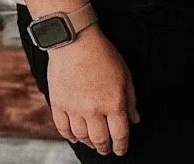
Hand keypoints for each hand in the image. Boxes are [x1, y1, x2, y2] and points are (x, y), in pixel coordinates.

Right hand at [45, 28, 138, 155]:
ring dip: (89, 143)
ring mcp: (74, 110)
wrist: (76, 43)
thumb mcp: (125, 73)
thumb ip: (131, 98)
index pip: (119, 133)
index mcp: (113, 102)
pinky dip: (71, 137)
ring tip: (94, 143)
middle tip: (107, 150)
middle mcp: (93, 110)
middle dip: (105, 148)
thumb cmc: (104, 54)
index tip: (122, 150)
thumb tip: (135, 118)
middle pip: (100, 140)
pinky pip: (64, 130)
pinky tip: (76, 137)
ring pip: (82, 137)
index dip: (121, 145)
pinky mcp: (58, 106)